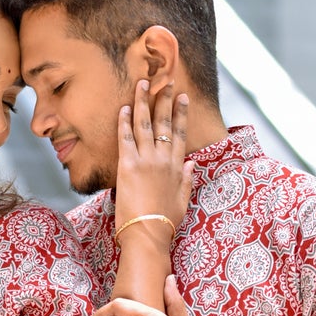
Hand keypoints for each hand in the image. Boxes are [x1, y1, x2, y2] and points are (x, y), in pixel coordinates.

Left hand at [113, 79, 190, 247]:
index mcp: (177, 167)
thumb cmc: (165, 222)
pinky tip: (123, 107)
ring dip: (143, 101)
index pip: (180, 133)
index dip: (181, 113)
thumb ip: (187, 180)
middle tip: (165, 81)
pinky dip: (124, 121)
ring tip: (142, 84)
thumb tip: (192, 164)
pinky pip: (125, 137)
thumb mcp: (183, 201)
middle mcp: (163, 159)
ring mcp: (146, 160)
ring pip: (145, 124)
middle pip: (164, 122)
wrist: (148, 234)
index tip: (183, 97)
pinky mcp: (128, 165)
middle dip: (164, 99)